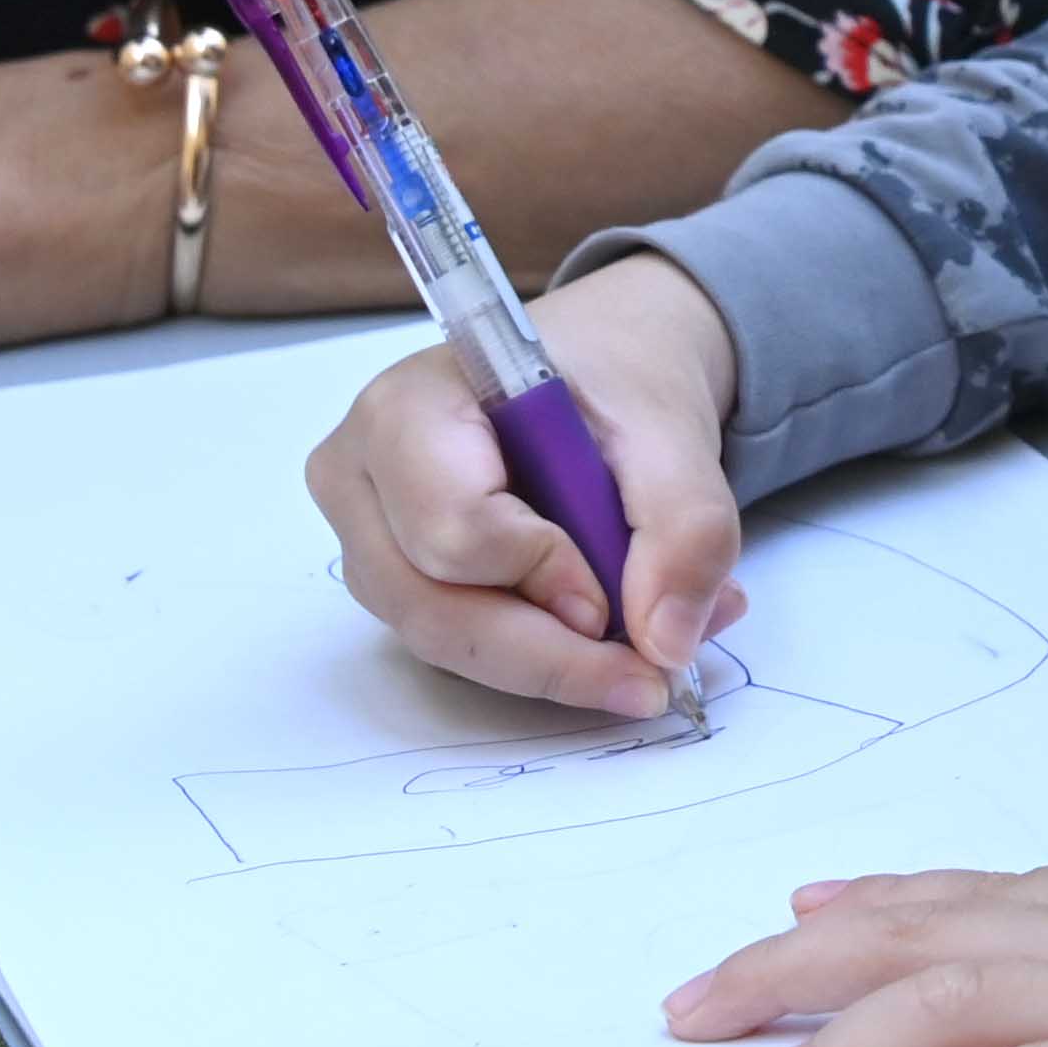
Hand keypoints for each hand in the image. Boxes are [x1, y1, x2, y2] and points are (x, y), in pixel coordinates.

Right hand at [309, 252, 746, 712]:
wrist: (600, 370)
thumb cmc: (612, 377)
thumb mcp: (671, 428)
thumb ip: (685, 525)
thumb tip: (668, 641)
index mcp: (407, 409)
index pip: (452, 525)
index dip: (538, 574)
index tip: (615, 598)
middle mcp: (362, 479)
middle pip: (432, 606)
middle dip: (549, 654)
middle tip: (650, 676)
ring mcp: (370, 539)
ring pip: (443, 641)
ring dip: (551, 663)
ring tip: (650, 650)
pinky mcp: (399, 582)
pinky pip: (458, 645)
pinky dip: (540, 656)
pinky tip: (610, 638)